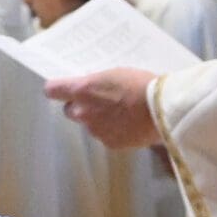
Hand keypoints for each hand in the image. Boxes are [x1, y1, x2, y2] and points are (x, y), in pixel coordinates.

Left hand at [42, 68, 161, 149]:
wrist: (164, 109)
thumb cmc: (142, 84)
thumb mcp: (115, 73)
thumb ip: (96, 82)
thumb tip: (89, 87)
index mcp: (82, 90)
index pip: (52, 90)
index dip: (56, 88)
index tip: (61, 88)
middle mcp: (84, 113)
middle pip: (69, 110)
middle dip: (80, 106)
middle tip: (98, 100)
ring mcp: (96, 130)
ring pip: (90, 124)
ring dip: (99, 119)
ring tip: (121, 112)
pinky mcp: (110, 143)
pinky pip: (106, 136)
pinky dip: (114, 131)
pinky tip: (129, 123)